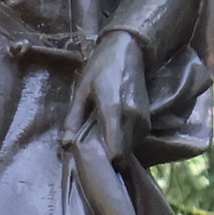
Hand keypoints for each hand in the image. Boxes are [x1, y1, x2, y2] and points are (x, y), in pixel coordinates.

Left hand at [81, 29, 147, 157]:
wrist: (129, 51)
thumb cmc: (101, 68)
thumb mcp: (82, 90)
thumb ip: (74, 119)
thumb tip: (65, 145)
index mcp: (114, 110)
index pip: (116, 152)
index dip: (104, 163)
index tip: (91, 163)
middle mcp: (133, 118)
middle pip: (121, 155)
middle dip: (107, 158)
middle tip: (91, 151)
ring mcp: (143, 120)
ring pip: (129, 150)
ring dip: (115, 149)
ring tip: (100, 139)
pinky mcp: (148, 121)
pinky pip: (135, 141)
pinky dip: (123, 142)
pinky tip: (111, 133)